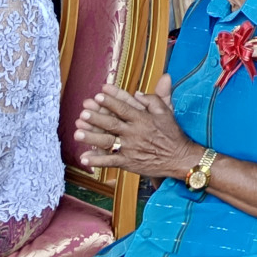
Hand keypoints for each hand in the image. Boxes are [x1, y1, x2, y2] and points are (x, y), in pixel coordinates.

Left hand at [74, 76, 199, 179]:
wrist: (179, 157)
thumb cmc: (172, 133)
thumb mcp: (166, 112)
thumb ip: (153, 99)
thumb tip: (137, 93)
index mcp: (143, 119)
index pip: (124, 108)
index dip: (111, 101)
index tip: (99, 94)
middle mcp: (135, 133)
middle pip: (112, 124)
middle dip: (97, 117)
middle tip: (83, 112)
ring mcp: (130, 148)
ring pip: (108, 142)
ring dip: (92, 137)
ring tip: (78, 132)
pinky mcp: (128, 162)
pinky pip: (110, 161)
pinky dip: (97, 160)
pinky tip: (84, 158)